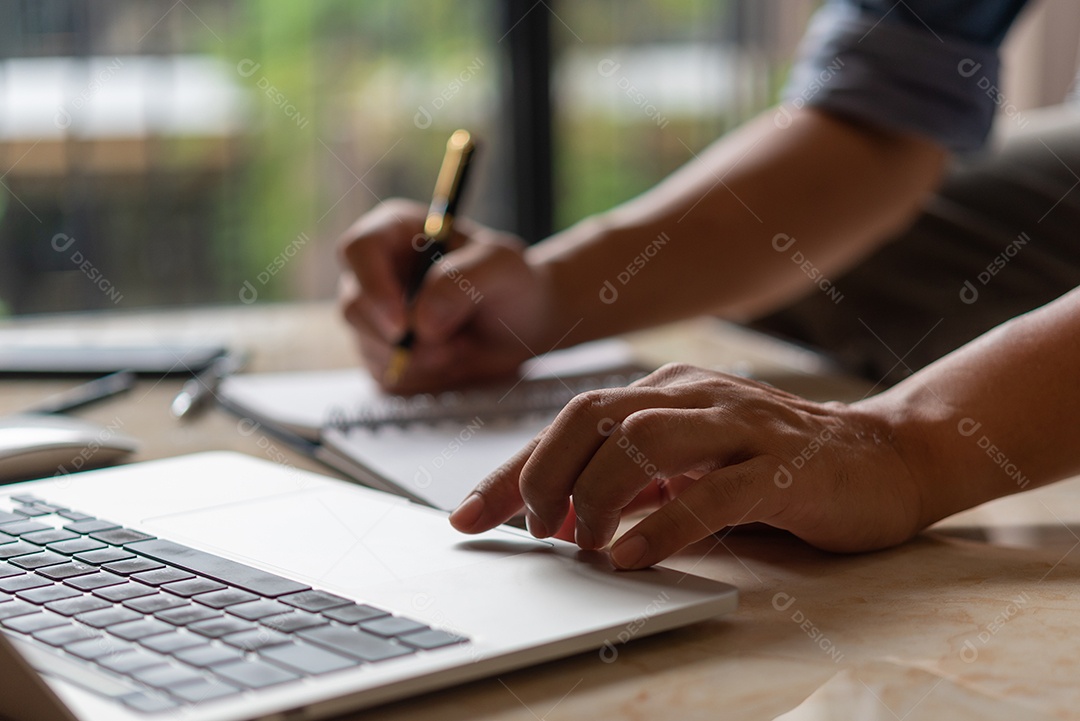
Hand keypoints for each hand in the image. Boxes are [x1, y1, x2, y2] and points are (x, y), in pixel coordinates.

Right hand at [338, 199, 551, 392]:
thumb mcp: (503, 266)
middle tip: (452, 345)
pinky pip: (384, 375)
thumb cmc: (513, 282)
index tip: (402, 324)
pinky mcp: (383, 352)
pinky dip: (421, 378)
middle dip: (403, 338)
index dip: (372, 287)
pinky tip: (450, 361)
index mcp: (396, 231)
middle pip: (354, 307)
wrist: (524, 324)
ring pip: (368, 347)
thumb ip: (463, 279)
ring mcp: (376, 314)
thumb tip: (422, 320)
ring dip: (419, 360)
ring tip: (462, 346)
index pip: (358, 250)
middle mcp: (378, 272)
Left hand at [449, 363, 928, 567]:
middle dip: (541, 475)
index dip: (510, 469)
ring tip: (576, 541)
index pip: (569, 421)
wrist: (885, 457)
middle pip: (591, 416)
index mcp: (666, 393)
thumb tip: (561, 516)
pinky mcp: (783, 468)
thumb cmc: (775, 468)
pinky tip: (629, 554)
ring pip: (642, 440)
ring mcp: (740, 428)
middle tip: (531, 530)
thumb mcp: (691, 468)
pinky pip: (710, 491)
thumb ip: (634, 480)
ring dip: (594, 495)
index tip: (465, 516)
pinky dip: (660, 524)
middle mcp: (695, 398)